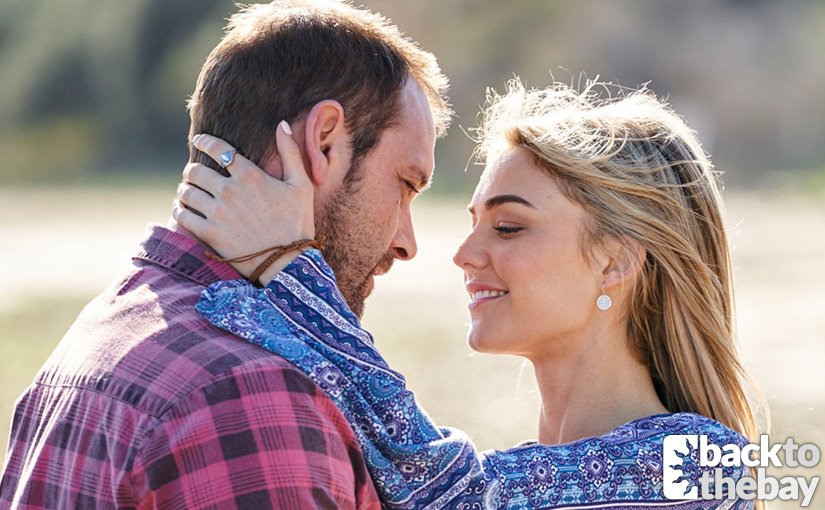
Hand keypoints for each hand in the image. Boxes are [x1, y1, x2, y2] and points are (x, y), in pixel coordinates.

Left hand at [172, 121, 314, 285]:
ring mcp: (218, 213)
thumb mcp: (302, 185)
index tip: (199, 139)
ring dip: (185, 190)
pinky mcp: (210, 234)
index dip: (205, 141)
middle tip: (194, 174)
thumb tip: (282, 124)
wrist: (289, 262)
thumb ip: (290, 152)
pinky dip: (180, 210)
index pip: (218, 149)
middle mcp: (230, 191)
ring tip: (188, 192)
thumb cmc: (298, 223)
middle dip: (193, 170)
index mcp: (250, 175)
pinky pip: (183, 216)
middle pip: (196, 171)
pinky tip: (184, 210)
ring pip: (187, 192)